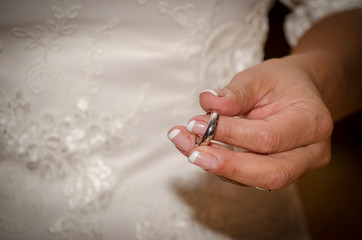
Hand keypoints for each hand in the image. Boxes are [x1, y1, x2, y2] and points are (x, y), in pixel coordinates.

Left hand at [168, 57, 332, 189]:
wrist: (298, 93)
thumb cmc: (281, 82)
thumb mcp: (260, 76)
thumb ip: (235, 92)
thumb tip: (207, 102)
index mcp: (312, 122)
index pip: (269, 137)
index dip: (230, 134)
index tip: (196, 123)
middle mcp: (310, 152)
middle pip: (270, 173)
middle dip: (227, 166)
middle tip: (192, 154)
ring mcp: (295, 167)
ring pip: (255, 180)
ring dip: (215, 166)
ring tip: (184, 144)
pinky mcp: (275, 171)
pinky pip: (246, 177)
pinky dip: (218, 165)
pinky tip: (193, 148)